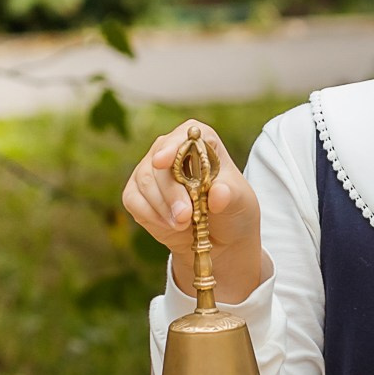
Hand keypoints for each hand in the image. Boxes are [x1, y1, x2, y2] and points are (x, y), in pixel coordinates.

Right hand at [120, 120, 267, 301]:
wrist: (218, 237)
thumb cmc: (231, 209)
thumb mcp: (240, 202)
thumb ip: (230, 196)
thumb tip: (219, 193)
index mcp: (200, 141)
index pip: (183, 137)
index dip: (172, 148)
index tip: (163, 162)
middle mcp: (171, 149)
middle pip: (159, 164)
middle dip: (171, 193)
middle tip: (185, 216)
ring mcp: (151, 170)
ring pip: (144, 182)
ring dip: (163, 207)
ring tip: (184, 224)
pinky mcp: (137, 193)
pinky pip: (133, 200)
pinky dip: (151, 216)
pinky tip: (170, 226)